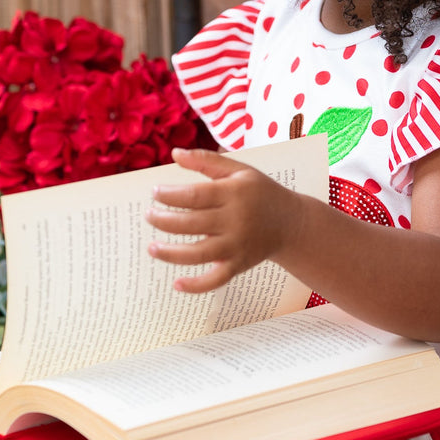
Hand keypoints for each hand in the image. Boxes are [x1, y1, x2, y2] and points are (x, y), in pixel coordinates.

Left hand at [145, 147, 297, 292]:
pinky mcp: (239, 265)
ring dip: (171, 253)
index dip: (170, 195)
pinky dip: (197, 286)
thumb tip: (175, 154)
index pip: (195, 195)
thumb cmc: (259, 192)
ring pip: (199, 254)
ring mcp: (237, 245)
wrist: (291, 223)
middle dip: (164, 220)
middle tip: (148, 216)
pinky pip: (216, 280)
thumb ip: (207, 160)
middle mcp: (235, 221)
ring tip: (152, 248)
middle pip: (192, 223)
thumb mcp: (239, 170)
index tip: (154, 193)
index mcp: (234, 193)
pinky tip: (177, 284)